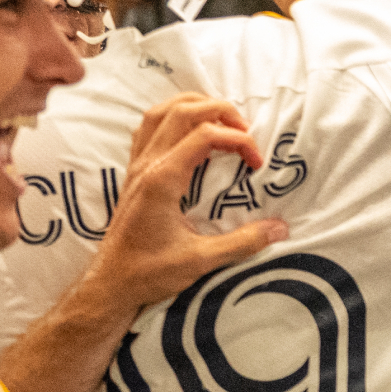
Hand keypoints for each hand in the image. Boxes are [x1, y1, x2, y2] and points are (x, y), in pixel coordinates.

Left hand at [83, 95, 287, 310]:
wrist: (110, 285)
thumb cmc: (148, 273)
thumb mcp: (200, 261)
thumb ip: (243, 242)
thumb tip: (280, 229)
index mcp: (162, 180)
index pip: (205, 134)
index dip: (239, 140)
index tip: (256, 163)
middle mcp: (147, 165)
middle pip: (183, 110)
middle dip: (222, 111)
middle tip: (246, 133)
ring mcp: (136, 166)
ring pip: (160, 112)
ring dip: (195, 106)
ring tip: (222, 122)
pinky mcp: (133, 173)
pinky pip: (147, 128)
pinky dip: (172, 119)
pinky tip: (190, 133)